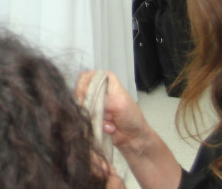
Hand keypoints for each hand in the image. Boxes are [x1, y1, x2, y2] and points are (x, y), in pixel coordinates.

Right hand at [75, 71, 182, 188]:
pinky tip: (106, 129)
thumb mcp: (121, 105)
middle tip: (95, 111)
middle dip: (88, 102)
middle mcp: (102, 93)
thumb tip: (89, 97)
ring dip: (92, 115)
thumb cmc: (135, 123)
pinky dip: (94, 124)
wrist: (139, 145)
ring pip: (82, 105)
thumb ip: (105, 98)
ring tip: (106, 122)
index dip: (85, 85)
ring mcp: (98, 107)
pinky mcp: (96, 120)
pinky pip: (86, 118)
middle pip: (82, 89)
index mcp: (110, 82)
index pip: (88, 75)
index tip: (86, 96)